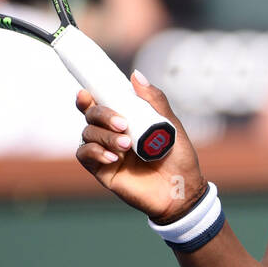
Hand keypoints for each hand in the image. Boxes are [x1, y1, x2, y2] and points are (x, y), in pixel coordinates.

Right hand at [73, 74, 207, 222]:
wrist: (182, 191)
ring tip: (126, 145)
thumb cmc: (179, 158)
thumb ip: (153, 100)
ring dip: (104, 136)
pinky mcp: (103, 171)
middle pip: (91, 115)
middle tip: (123, 124)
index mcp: (127, 119)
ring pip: (87, 134)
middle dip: (102, 114)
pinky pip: (85, 156)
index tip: (86, 92)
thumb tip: (136, 75)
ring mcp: (106, 152)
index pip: (101, 102)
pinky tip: (112, 157)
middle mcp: (112, 134)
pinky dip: (94, 152)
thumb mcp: (170, 125)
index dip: (89, 96)